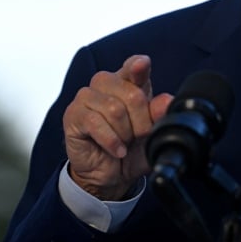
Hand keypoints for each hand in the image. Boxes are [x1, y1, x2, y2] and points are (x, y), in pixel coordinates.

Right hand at [62, 54, 172, 199]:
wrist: (110, 176)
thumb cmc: (131, 149)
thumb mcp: (151, 134)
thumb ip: (159, 115)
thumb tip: (167, 101)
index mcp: (128, 81)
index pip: (134, 65)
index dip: (139, 66)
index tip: (142, 65)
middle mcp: (106, 83)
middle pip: (132, 94)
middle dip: (141, 122)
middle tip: (137, 137)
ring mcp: (87, 97)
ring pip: (114, 109)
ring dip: (124, 134)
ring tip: (123, 143)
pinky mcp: (73, 114)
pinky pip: (95, 122)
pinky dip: (110, 141)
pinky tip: (116, 150)